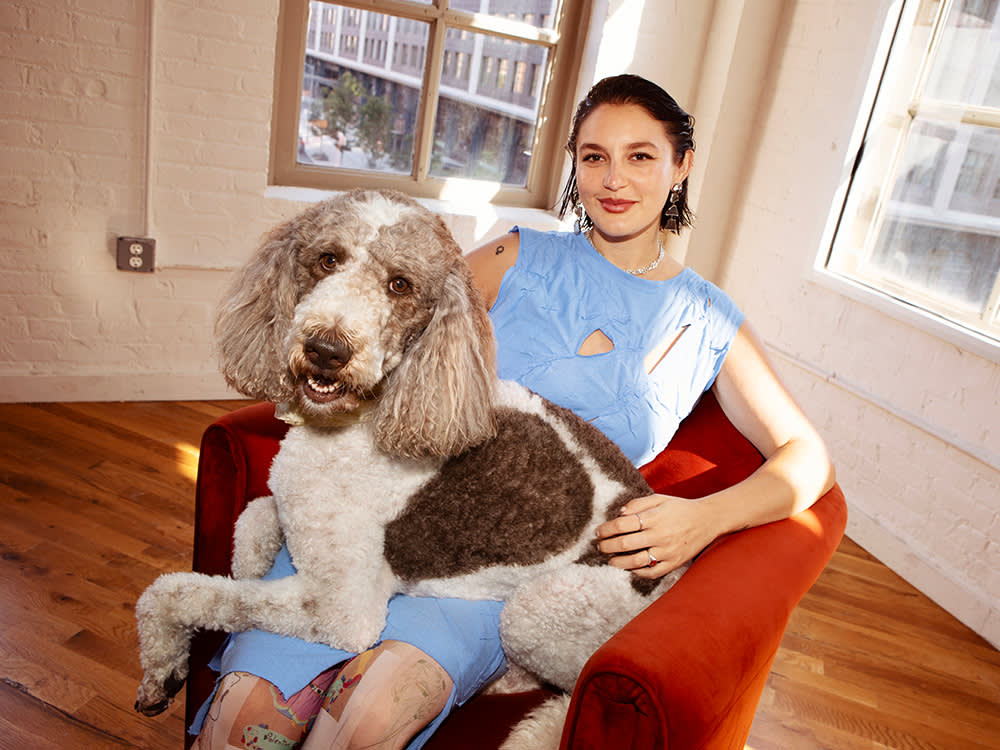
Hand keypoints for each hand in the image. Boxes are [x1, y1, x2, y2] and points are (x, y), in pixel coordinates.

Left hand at [595, 494, 719, 578]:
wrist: (708, 519)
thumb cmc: (680, 508)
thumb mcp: (660, 498)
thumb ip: (638, 503)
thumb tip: (619, 513)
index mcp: (655, 517)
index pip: (623, 524)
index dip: (607, 529)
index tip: (598, 532)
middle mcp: (661, 535)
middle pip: (626, 544)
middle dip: (608, 546)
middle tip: (599, 546)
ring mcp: (668, 551)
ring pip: (637, 561)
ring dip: (619, 562)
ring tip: (610, 560)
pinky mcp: (674, 563)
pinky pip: (653, 572)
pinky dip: (638, 573)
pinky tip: (629, 569)